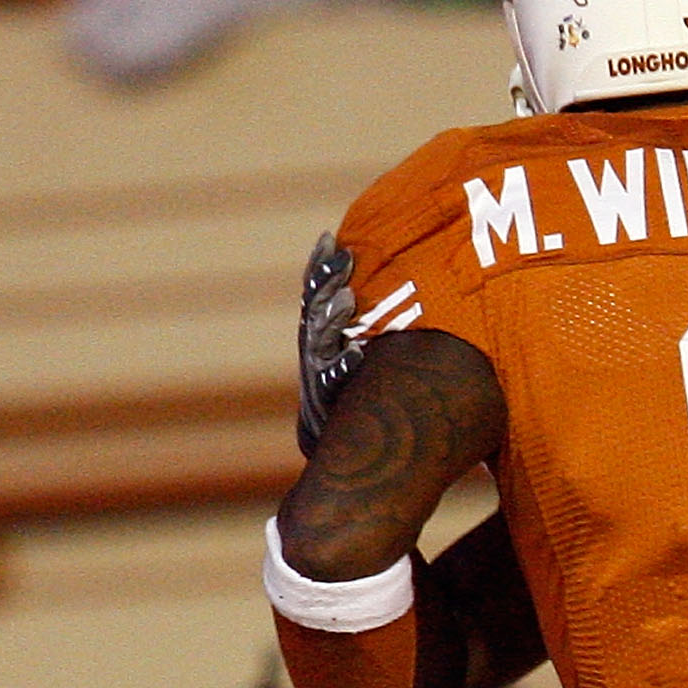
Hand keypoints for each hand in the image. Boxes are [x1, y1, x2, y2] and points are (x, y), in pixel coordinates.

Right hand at [297, 232, 360, 453]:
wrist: (341, 449)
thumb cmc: (356, 393)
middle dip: (326, 281)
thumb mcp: (357, 354)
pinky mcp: (329, 403)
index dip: (318, 268)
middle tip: (343, 257)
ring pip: (319, 341)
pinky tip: (356, 355)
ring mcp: (319, 375)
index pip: (313, 293)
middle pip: (315, 310)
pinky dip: (343, 368)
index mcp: (320, 333)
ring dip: (331, 318)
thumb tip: (374, 281)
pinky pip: (333, 383)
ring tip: (346, 296)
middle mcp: (315, 350)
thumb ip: (359, 322)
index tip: (328, 239)